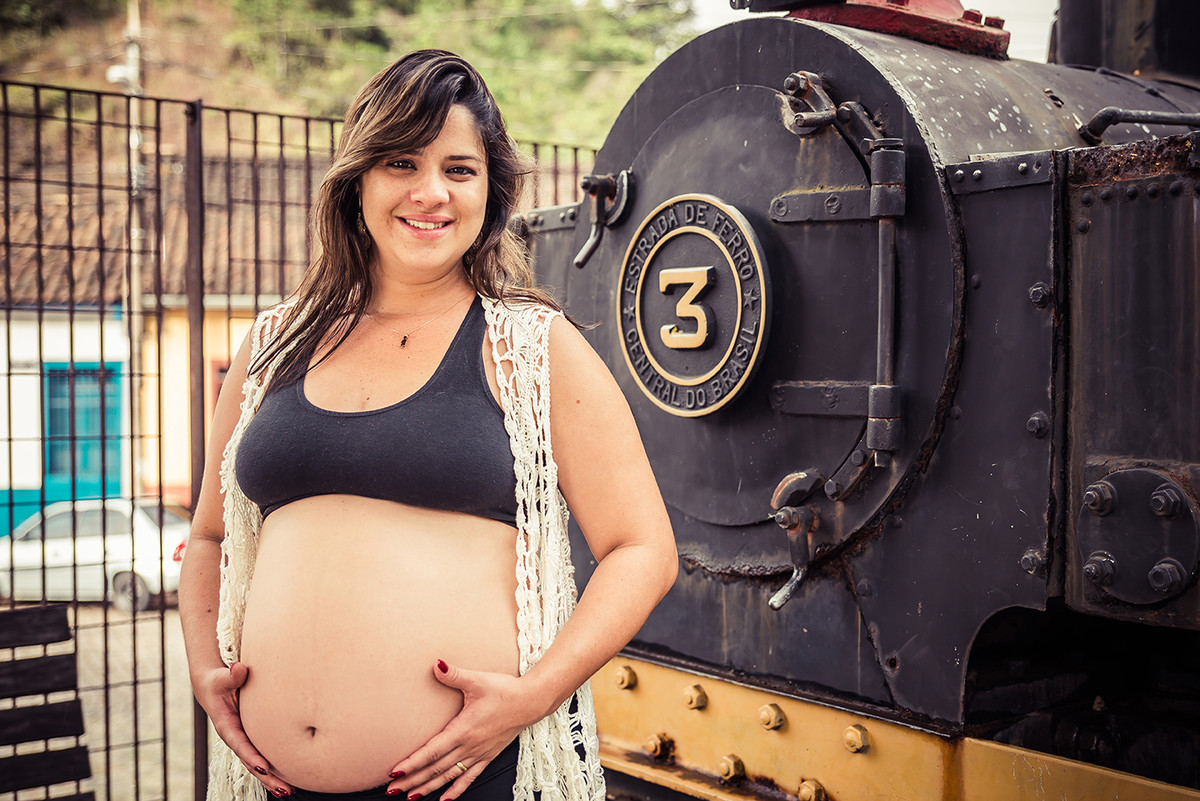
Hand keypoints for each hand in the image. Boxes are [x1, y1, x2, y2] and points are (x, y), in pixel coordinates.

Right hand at [194, 661, 293, 797]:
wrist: (214, 686)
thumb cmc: (218, 681)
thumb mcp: (221, 678)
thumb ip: (231, 676)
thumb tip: (240, 670)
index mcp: (227, 726)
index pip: (240, 744)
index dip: (252, 757)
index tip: (265, 768)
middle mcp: (236, 737)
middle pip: (252, 762)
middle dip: (268, 778)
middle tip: (285, 789)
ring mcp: (245, 739)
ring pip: (259, 763)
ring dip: (273, 778)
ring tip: (289, 791)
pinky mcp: (253, 737)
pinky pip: (264, 755)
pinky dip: (274, 768)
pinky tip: (288, 779)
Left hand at [386, 659, 537, 800]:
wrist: (531, 702)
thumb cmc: (505, 690)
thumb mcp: (478, 680)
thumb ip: (455, 675)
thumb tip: (436, 664)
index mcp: (463, 730)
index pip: (432, 751)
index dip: (412, 763)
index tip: (395, 772)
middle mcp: (469, 747)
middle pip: (435, 768)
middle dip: (412, 780)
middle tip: (391, 790)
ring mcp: (478, 754)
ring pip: (448, 776)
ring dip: (429, 787)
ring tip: (410, 797)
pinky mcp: (487, 756)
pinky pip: (468, 778)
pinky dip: (455, 790)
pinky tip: (445, 799)